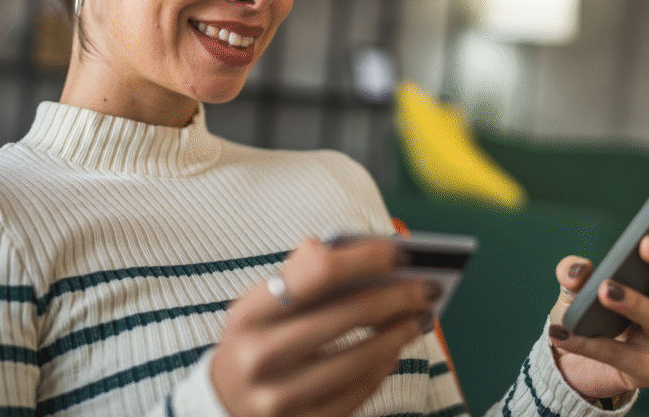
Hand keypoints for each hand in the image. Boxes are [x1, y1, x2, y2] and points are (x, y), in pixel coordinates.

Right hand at [210, 236, 438, 416]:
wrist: (222, 406)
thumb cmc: (256, 340)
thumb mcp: (260, 304)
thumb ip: (299, 273)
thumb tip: (347, 247)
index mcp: (249, 313)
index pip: (317, 272)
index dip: (365, 258)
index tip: (398, 253)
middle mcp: (260, 356)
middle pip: (347, 315)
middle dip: (397, 298)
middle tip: (426, 288)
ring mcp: (280, 398)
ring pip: (360, 360)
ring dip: (399, 335)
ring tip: (418, 319)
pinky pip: (358, 394)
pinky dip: (383, 369)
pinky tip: (394, 351)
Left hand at [546, 205, 648, 400]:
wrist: (573, 361)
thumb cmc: (587, 312)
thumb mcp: (576, 285)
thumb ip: (574, 271)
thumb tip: (579, 270)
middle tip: (647, 243)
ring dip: (634, 302)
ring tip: (604, 289)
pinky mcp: (648, 369)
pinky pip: (619, 354)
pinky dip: (588, 343)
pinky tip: (561, 332)